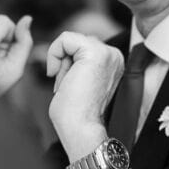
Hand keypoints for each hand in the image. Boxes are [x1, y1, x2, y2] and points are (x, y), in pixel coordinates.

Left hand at [46, 31, 123, 159]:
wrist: (81, 130)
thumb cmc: (76, 114)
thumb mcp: (79, 80)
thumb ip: (78, 63)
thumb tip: (63, 48)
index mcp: (113, 63)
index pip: (81, 47)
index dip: (67, 65)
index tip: (69, 86)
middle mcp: (114, 56)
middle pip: (75, 42)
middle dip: (63, 62)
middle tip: (67, 87)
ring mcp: (107, 53)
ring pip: (70, 39)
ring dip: (60, 61)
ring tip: (66, 84)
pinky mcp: (95, 53)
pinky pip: (65, 38)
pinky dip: (54, 54)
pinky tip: (57, 74)